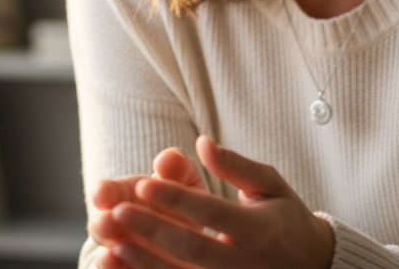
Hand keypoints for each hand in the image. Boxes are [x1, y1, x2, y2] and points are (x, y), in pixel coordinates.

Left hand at [95, 135, 334, 268]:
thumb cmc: (287, 220)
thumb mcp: (270, 185)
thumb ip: (236, 165)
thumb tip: (201, 143)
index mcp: (261, 231)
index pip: (212, 213)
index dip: (178, 200)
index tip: (145, 182)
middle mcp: (248, 266)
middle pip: (192, 249)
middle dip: (152, 231)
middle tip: (117, 212)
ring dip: (145, 263)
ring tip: (111, 243)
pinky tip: (126, 267)